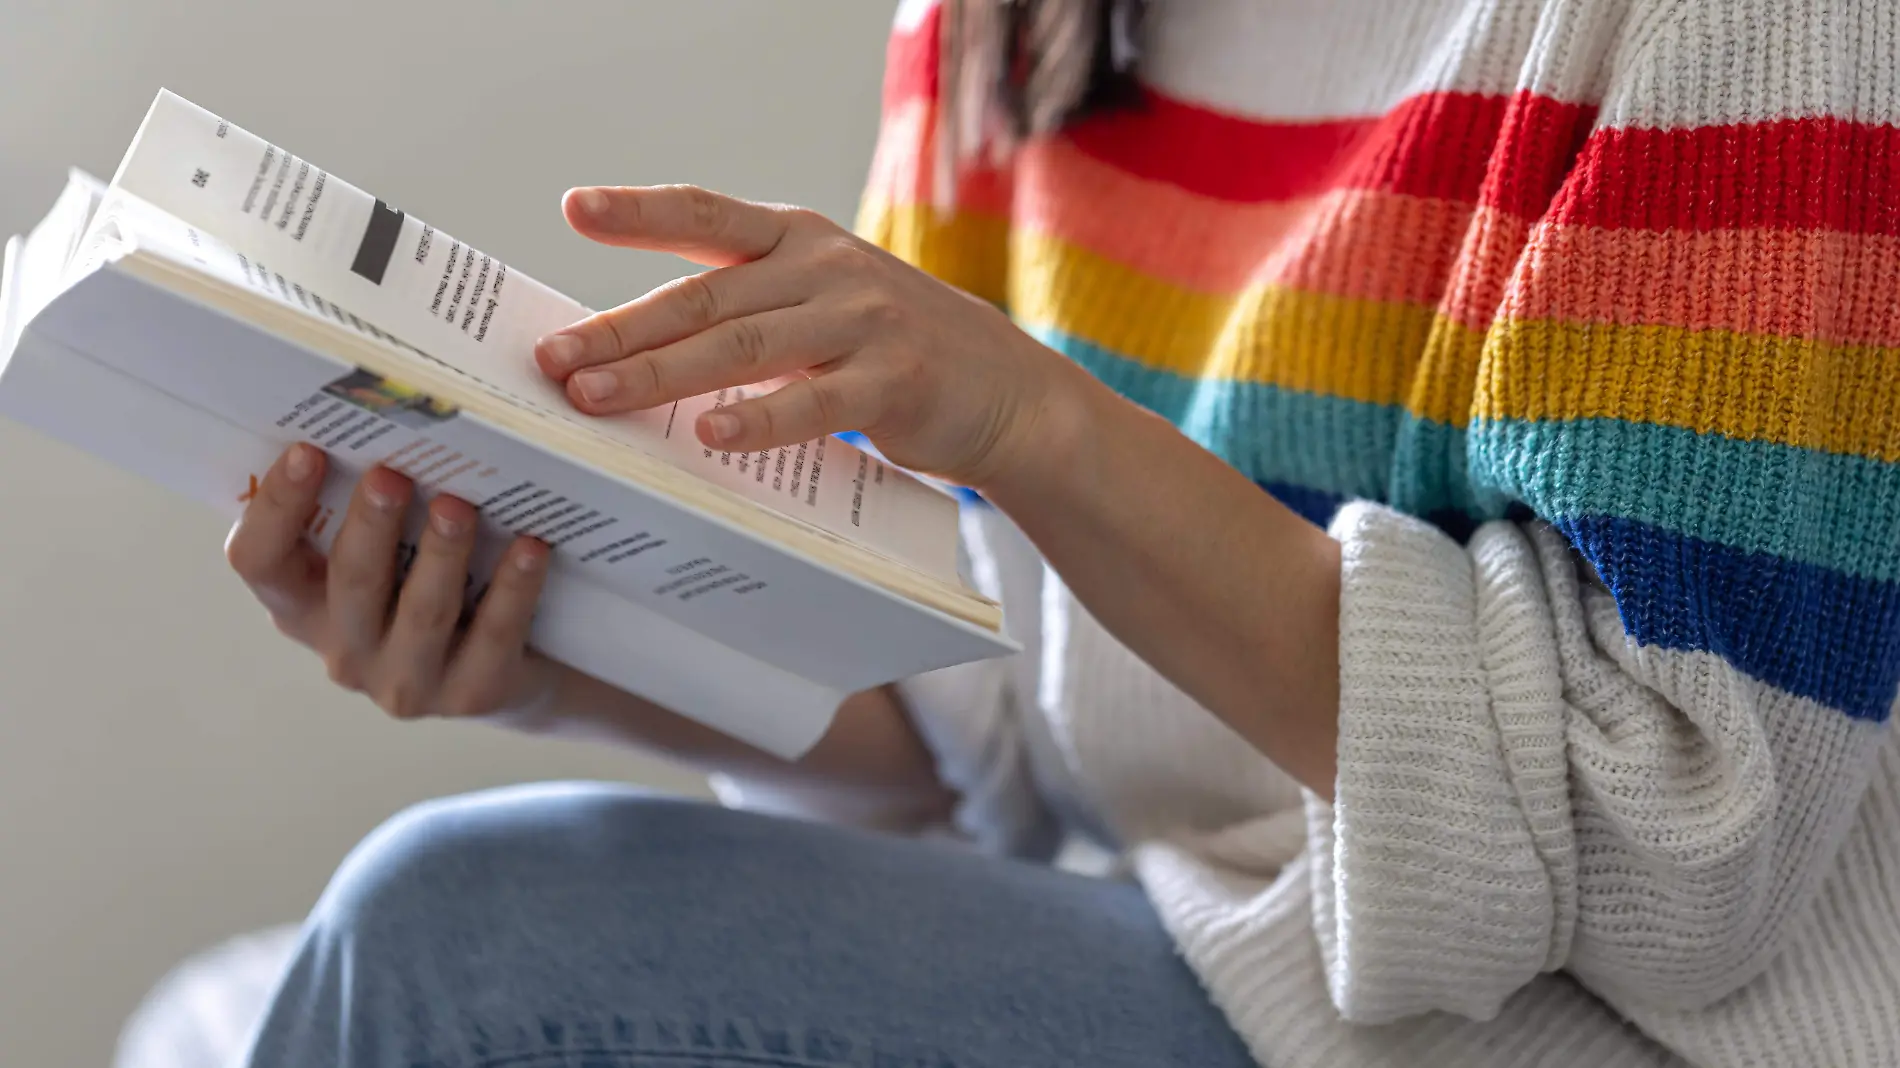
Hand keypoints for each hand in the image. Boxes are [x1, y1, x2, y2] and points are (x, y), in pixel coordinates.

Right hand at [224, 443, 555, 719]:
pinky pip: (494, 635)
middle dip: (370, 525)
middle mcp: (345, 651)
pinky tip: (530, 546)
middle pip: (349, 583)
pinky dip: (514, 588)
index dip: (275, 508)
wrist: (511, 670)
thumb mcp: (386, 553)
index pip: (259, 561)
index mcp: (304, 605)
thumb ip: (364, 499)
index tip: (307, 449)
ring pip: (423, 611)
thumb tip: (373, 400)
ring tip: (458, 505)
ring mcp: (408, 682)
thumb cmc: (430, 582)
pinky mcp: (475, 694)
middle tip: (391, 473)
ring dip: (441, 554)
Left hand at [533, 185, 1087, 486]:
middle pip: (706, 297)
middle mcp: (827, 268)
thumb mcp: (822, 301)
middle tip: (554, 359)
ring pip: (743, 346)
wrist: (1005, 388)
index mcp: (799, 240)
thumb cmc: (890, 349)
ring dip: (661, 374)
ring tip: (595, 397)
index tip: (575, 209)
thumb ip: (748, 307)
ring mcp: (863, 321)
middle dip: (622, 329)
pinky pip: (814, 401)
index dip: (640, 212)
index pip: (707, 216)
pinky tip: (709, 432)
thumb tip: (632, 345)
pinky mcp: (893, 381)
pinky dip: (758, 418)